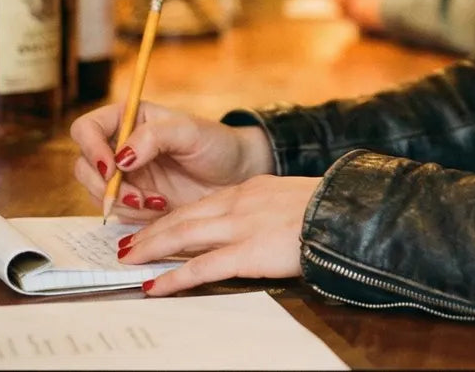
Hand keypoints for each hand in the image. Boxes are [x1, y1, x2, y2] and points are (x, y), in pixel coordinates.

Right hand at [70, 100, 274, 222]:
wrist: (234, 176)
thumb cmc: (216, 145)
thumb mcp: (191, 132)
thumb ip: (154, 136)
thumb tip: (120, 157)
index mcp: (130, 118)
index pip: (86, 128)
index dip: (90, 148)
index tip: (111, 168)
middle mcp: (120, 145)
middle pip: (84, 165)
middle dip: (106, 186)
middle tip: (137, 196)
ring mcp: (124, 174)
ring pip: (96, 192)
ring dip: (121, 203)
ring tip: (157, 202)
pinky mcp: (131, 199)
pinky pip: (115, 211)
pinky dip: (132, 215)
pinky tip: (160, 208)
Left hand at [118, 174, 321, 295]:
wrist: (346, 212)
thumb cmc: (329, 209)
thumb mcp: (293, 198)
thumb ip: (270, 209)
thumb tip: (263, 226)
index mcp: (252, 188)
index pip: (202, 203)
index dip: (174, 215)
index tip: (156, 224)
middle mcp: (240, 202)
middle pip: (183, 216)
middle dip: (152, 230)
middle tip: (127, 243)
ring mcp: (241, 225)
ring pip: (183, 235)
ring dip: (151, 247)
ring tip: (129, 259)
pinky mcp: (246, 252)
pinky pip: (200, 267)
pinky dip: (173, 277)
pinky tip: (154, 286)